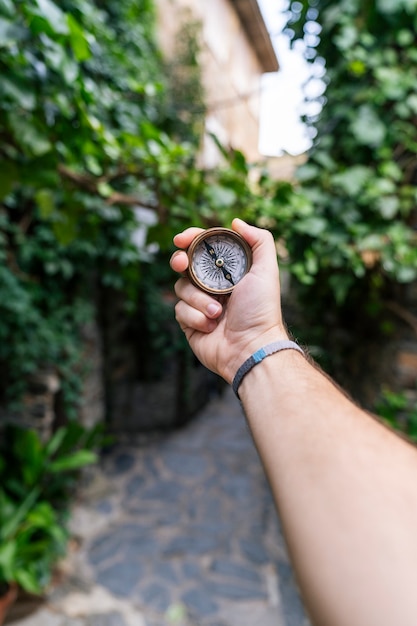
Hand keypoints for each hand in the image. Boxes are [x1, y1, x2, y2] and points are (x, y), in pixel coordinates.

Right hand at [170, 218, 287, 382]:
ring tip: (217, 312)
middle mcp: (213, 286)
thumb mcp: (266, 270)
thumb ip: (259, 240)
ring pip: (181, 288)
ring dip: (198, 298)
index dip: (191, 239)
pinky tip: (210, 326)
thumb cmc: (260, 310)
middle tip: (182, 264)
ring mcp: (200, 304)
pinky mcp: (190, 323)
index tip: (182, 238)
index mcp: (228, 272)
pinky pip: (179, 310)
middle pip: (185, 264)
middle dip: (180, 261)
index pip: (204, 248)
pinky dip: (194, 316)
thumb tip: (236, 222)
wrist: (250, 347)